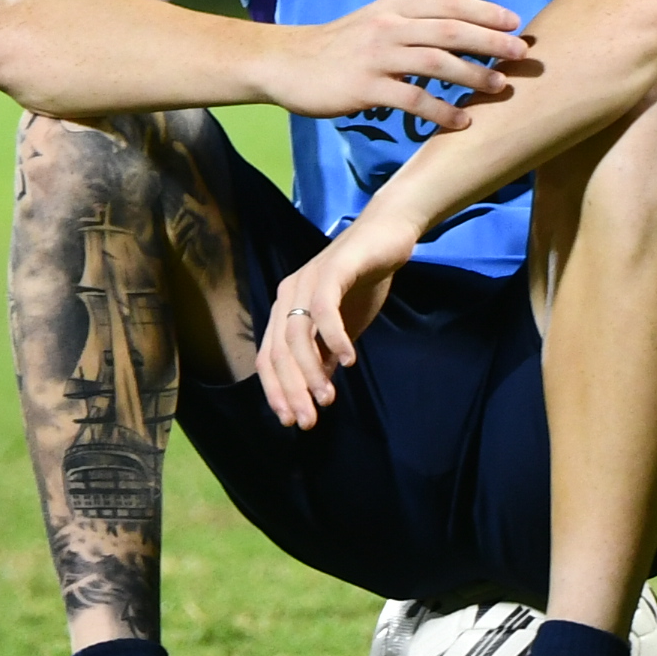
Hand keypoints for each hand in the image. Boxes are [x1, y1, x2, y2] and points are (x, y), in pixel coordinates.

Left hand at [255, 215, 416, 429]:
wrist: (388, 235)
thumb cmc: (363, 280)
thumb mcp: (342, 326)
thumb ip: (326, 354)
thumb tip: (318, 389)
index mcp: (285, 309)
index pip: (268, 358)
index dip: (276, 392)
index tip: (291, 421)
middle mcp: (288, 295)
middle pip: (278, 352)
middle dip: (291, 391)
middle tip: (309, 420)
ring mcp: (307, 280)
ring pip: (297, 335)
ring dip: (311, 372)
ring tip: (328, 398)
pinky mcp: (333, 270)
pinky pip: (325, 310)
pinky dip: (334, 338)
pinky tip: (350, 360)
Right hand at [270, 0, 529, 124]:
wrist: (287, 63)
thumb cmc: (340, 42)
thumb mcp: (380, 14)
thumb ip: (422, 5)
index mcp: (395, 7)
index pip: (448, 4)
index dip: (485, 11)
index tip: (515, 23)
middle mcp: (389, 26)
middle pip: (449, 29)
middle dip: (489, 40)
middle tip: (521, 53)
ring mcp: (377, 56)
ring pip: (436, 62)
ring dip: (472, 74)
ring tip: (500, 87)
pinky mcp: (365, 87)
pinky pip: (412, 99)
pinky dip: (440, 110)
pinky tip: (461, 121)